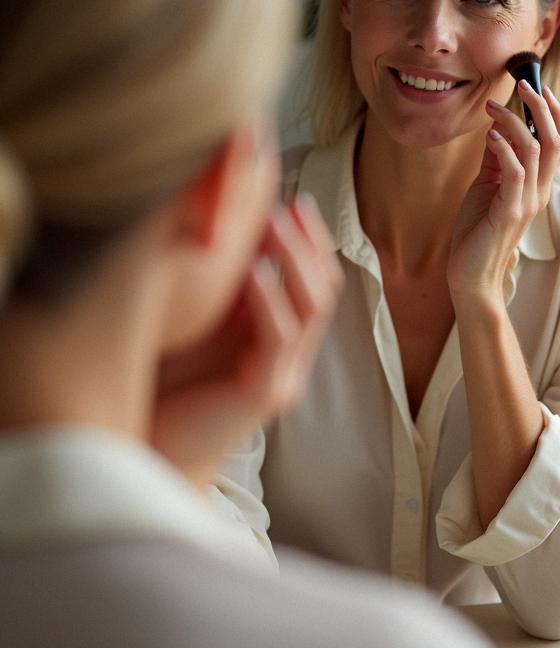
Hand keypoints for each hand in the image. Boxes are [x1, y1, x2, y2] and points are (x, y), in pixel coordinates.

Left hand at [151, 195, 342, 481]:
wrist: (147, 448)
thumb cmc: (160, 381)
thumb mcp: (195, 318)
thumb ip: (218, 282)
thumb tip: (220, 219)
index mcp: (278, 337)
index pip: (315, 279)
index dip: (309, 239)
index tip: (289, 199)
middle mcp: (289, 356)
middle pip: (323, 289)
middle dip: (308, 243)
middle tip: (287, 205)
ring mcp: (283, 375)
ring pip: (311, 308)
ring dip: (295, 260)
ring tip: (274, 224)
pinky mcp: (264, 393)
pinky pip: (280, 337)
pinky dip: (271, 298)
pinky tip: (253, 269)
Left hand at [447, 82, 559, 300]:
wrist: (470, 276)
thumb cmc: (476, 233)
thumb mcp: (486, 186)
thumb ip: (496, 159)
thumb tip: (497, 127)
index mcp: (538, 185)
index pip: (558, 142)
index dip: (553, 112)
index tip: (537, 86)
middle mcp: (540, 191)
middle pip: (555, 140)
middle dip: (541, 107)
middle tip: (523, 83)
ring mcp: (527, 202)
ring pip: (535, 150)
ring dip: (514, 122)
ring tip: (494, 107)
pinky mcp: (510, 212)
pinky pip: (515, 172)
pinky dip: (504, 148)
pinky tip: (489, 136)